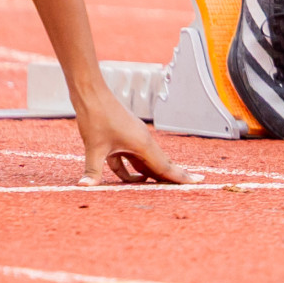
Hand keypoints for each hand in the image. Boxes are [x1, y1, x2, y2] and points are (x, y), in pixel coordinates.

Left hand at [75, 93, 201, 185]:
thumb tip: (85, 186)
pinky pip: (133, 159)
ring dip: (154, 175)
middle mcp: (142, 142)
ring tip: (164, 187)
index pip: (165, 166)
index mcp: (142, 145)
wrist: (93, 96)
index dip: (180, 176)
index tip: (198, 181)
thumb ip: (93, 170)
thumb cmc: (97, 117)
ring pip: (148, 162)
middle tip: (194, 183)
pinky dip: (133, 171)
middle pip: (162, 164)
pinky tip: (130, 181)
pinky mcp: (124, 139)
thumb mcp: (94, 147)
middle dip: (175, 175)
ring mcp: (134, 139)